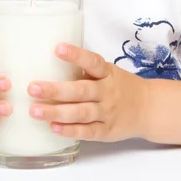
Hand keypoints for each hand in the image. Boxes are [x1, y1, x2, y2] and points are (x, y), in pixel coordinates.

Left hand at [27, 44, 147, 141]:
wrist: (148, 108)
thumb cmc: (120, 86)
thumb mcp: (108, 72)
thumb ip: (86, 70)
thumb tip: (50, 59)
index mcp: (107, 73)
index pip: (92, 62)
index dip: (76, 55)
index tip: (57, 48)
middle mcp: (107, 92)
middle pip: (80, 91)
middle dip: (55, 90)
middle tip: (32, 88)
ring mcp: (107, 113)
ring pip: (81, 113)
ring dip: (56, 112)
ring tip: (35, 111)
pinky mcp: (106, 131)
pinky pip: (87, 131)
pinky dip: (70, 130)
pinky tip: (53, 127)